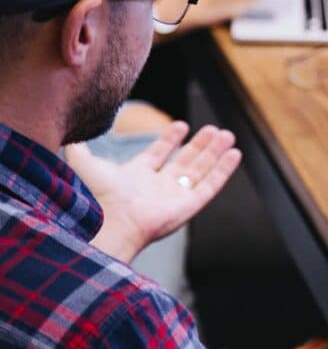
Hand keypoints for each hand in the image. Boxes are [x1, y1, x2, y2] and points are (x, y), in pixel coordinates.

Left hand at [65, 122, 241, 263]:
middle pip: (185, 162)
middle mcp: (157, 188)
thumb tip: (71, 129)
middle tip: (213, 130)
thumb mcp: (84, 163)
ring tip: (227, 134)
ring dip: (215, 153)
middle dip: (200, 145)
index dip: (169, 140)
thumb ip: (79, 146)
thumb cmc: (94, 196)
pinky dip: (224, 170)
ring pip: (201, 171)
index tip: (182, 125)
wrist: (108, 222)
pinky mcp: (189, 206)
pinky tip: (234, 153)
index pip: (158, 155)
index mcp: (135, 178)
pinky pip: (211, 185)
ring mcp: (175, 197)